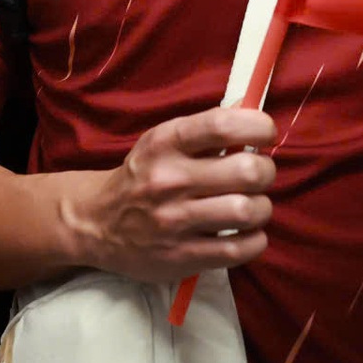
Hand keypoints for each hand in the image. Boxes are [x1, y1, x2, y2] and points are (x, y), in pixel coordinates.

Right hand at [59, 108, 277, 282]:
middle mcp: (169, 180)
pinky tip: (246, 232)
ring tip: (251, 206)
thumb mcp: (162, 142)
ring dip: (261, 208)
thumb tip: (252, 106)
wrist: (96, 224)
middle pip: (247, 171)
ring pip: (248, 211)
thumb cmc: (143, 177)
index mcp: (166, 143)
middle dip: (265, 172)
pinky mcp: (182, 257)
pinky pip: (241, 248)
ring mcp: (175, 222)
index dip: (258, 126)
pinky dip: (255, 239)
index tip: (264, 134)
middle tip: (258, 176)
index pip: (223, 125)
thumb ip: (206, 127)